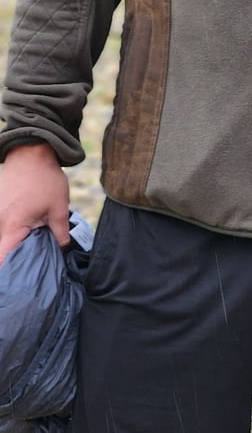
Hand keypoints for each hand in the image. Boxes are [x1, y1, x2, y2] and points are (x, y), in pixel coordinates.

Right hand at [0, 143, 69, 265]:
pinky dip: (9, 229)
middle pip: (1, 249)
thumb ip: (60, 231)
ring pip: (1, 236)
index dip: (9, 272)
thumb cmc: (45, 179)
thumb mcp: (59, 206)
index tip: (17, 280)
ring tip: (26, 248)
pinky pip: (1, 223)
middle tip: (27, 267)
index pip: (3, 258)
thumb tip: (64, 249)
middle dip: (12, 259)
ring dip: (10, 242)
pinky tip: (22, 230)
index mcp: (13, 226)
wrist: (31, 152)